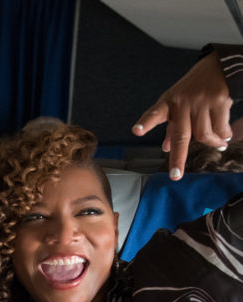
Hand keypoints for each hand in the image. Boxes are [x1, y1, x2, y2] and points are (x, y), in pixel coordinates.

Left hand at [133, 51, 232, 179]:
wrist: (216, 66)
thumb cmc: (191, 89)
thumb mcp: (175, 103)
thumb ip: (170, 126)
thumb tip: (165, 148)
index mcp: (167, 104)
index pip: (154, 114)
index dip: (145, 123)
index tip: (136, 131)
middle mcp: (181, 103)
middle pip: (180, 135)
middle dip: (177, 157)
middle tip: (176, 175)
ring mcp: (200, 101)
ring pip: (203, 134)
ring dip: (212, 144)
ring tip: (219, 145)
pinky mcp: (219, 100)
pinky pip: (220, 127)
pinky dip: (223, 135)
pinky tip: (225, 136)